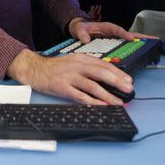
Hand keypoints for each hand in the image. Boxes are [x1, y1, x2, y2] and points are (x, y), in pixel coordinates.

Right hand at [7, 49, 131, 105]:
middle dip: (117, 82)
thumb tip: (108, 77)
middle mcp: (77, 66)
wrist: (35, 69)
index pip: (103, 64)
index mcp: (81, 58)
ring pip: (92, 86)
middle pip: (100, 73)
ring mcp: (69, 77)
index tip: (129, 80)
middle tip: (128, 89)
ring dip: (107, 95)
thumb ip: (89, 67)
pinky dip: (92, 101)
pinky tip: (100, 106)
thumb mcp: (74, 62)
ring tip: (118, 102)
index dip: (118, 73)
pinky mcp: (62, 87)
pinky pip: (80, 96)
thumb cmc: (56, 68)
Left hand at [68, 17, 156, 44]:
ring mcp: (115, 38)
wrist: (80, 30)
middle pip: (129, 34)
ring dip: (141, 43)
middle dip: (140, 36)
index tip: (130, 38)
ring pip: (130, 40)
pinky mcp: (115, 44)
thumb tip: (85, 40)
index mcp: (106, 27)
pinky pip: (126, 47)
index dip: (124, 33)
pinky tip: (142, 53)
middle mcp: (113, 32)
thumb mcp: (78, 29)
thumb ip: (81, 33)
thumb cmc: (80, 28)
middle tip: (153, 39)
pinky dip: (135, 49)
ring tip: (153, 45)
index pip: (116, 29)